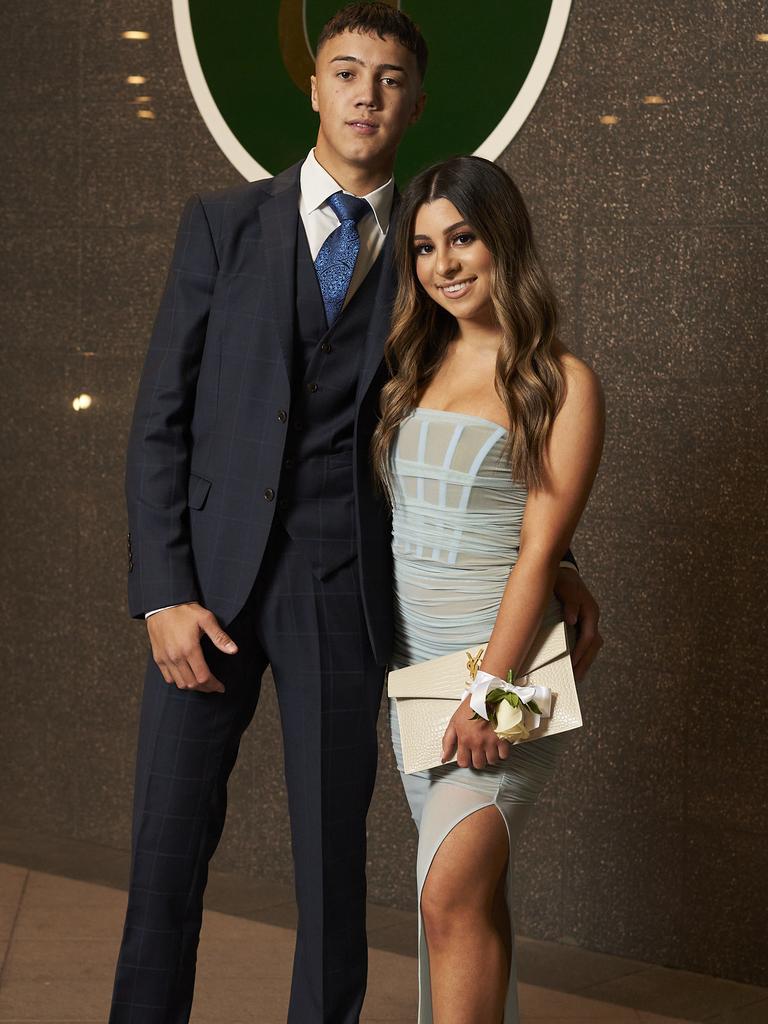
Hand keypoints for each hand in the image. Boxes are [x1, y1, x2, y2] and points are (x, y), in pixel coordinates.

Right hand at [147, 602, 237, 692]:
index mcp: (189, 649)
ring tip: (203, 683)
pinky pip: (168, 678)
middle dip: (206, 688)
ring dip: (193, 687)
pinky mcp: (158, 657)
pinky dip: (178, 681)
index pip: (203, 677)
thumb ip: (220, 637)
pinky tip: (187, 677)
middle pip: (192, 684)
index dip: (214, 685)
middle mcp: (176, 657)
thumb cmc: (186, 611)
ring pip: (180, 683)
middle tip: (214, 687)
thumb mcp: (206, 619)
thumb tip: (234, 650)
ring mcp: (165, 658)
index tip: (221, 687)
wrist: (162, 603)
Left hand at [441, 700, 510, 768]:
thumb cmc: (470, 707)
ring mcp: (491, 742)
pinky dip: (502, 753)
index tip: (468, 757)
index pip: (463, 763)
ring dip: (490, 757)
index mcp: (464, 740)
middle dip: (478, 760)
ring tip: (489, 749)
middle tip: (479, 752)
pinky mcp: (503, 738)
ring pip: (491, 761)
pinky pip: (504, 755)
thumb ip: (447, 741)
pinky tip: (498, 746)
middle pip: (479, 764)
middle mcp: (477, 743)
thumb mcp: (454, 722)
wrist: (487, 696)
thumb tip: (443, 756)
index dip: (465, 761)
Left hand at [553, 567, 602, 682]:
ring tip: (575, 676)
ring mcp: (588, 622)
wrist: (561, 572)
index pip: (589, 637)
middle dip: (585, 662)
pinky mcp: (581, 624)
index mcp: (591, 612)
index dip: (581, 652)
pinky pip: (584, 642)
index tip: (572, 664)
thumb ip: (570, 602)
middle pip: (593, 645)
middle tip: (575, 678)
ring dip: (584, 661)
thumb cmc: (563, 581)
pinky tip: (572, 663)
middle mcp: (592, 619)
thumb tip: (572, 620)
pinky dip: (580, 654)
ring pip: (591, 646)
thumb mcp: (566, 588)